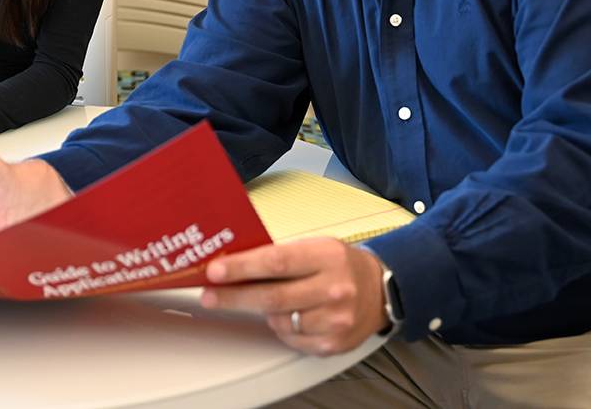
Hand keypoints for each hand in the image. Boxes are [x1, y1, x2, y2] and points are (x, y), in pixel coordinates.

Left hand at [201, 237, 387, 354]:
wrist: (380, 289)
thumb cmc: (339, 264)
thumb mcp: (315, 247)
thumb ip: (281, 256)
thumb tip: (235, 265)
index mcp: (326, 256)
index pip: (277, 262)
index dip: (242, 268)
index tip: (215, 271)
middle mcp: (334, 288)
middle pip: (272, 297)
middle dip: (234, 296)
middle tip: (210, 295)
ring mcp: (335, 319)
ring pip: (279, 321)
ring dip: (264, 312)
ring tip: (270, 300)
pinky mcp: (333, 343)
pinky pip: (291, 338)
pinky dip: (283, 327)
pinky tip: (291, 315)